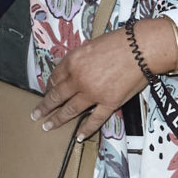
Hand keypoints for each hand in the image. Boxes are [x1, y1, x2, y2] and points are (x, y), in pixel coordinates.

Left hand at [33, 16, 177, 137]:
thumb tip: (72, 67)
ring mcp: (93, 93)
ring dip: (57, 119)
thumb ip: (79, 59)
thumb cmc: (120, 42)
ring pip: (70, 110)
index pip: (55, 77)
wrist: (142, 48)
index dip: (50, 86)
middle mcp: (79, 79)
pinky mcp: (109, 103)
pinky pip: (94, 119)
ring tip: (47, 126)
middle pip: (57, 96)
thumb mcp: (91, 45)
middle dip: (45, 106)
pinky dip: (86, 129)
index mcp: (73, 62)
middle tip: (36, 114)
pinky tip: (78, 136)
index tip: (47, 92)